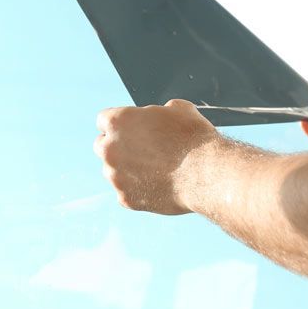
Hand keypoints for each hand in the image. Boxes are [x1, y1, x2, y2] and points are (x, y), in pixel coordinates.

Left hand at [95, 99, 219, 214]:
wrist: (206, 173)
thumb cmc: (193, 138)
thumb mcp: (179, 109)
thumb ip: (159, 112)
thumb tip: (163, 114)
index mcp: (118, 122)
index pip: (103, 120)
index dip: (119, 123)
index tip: (130, 129)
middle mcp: (110, 149)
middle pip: (101, 146)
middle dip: (116, 147)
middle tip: (138, 149)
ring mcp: (116, 176)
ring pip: (113, 171)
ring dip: (126, 169)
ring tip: (154, 170)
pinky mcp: (126, 199)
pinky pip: (126, 192)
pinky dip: (138, 189)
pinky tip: (158, 185)